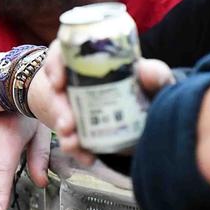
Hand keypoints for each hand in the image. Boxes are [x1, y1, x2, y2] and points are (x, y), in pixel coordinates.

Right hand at [41, 49, 172, 166]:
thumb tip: (146, 73)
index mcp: (88, 60)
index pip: (60, 53)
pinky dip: (79, 150)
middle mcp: (75, 82)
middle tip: (67, 124)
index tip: (57, 83)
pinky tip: (88, 157)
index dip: (54, 65)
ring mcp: (74, 108)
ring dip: (65, 131)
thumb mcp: (152, 80)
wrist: (145, 118)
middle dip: (58, 109)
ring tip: (72, 143)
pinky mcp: (79, 132)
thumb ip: (155, 75)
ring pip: (60, 117)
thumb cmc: (146, 90)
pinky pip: (72, 140)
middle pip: (55, 89)